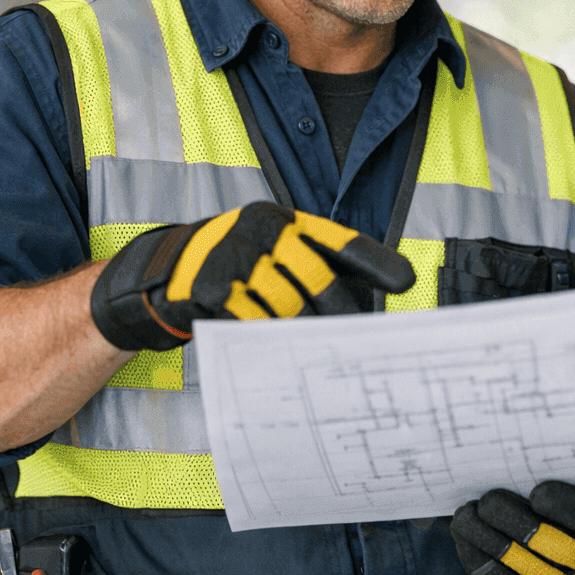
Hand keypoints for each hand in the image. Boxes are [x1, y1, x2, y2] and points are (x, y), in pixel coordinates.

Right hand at [89, 202, 414, 350]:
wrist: (168, 272)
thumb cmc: (239, 268)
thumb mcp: (277, 256)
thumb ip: (318, 270)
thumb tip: (365, 309)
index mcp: (287, 220)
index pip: (341, 242)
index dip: (375, 263)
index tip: (406, 283)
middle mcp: (264, 228)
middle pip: (318, 280)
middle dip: (338, 315)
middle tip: (354, 345)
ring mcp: (236, 253)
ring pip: (287, 304)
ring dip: (298, 332)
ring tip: (307, 353)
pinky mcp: (211, 283)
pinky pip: (252, 321)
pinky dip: (263, 336)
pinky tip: (268, 348)